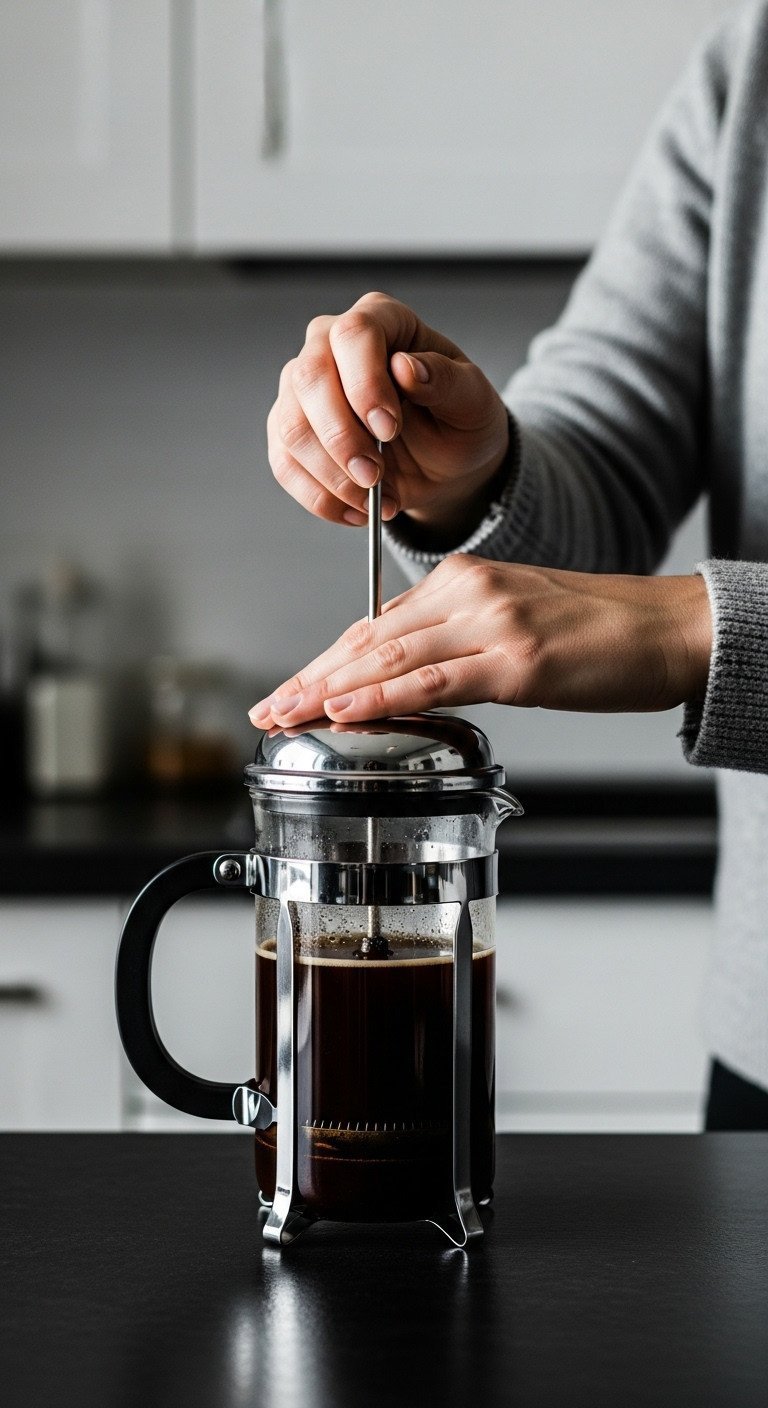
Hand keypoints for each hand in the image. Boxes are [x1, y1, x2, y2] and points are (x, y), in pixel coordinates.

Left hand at [249, 557, 711, 726]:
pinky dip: (382, 698)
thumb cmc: (599, 633)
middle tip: (265, 707)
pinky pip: (433, 681)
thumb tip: (404, 672)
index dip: (324, 660)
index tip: (289, 687)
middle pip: (367, 640)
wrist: (668, 629)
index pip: (373, 623)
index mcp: (461, 579)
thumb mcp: (512, 620)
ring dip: (327, 692)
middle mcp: (467, 592)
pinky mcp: (515, 660)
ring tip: (284, 714)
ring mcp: (490, 623)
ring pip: (388, 659)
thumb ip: (454, 638)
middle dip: (310, 678)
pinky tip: (345, 713)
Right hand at [267, 291, 509, 538]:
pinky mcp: (291, 433)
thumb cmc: (458, 421)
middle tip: (375, 477)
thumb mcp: (472, 401)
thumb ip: (446, 380)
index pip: (353, 335)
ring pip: (291, 427)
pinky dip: (320, 498)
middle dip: (341, 437)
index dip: (365, 384)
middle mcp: (330, 345)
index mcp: (380, 320)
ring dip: (331, 475)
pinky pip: (286, 466)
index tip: (390, 429)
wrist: (445, 463)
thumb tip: (406, 368)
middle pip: (309, 378)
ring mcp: (303, 390)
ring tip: (375, 500)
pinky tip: (357, 511)